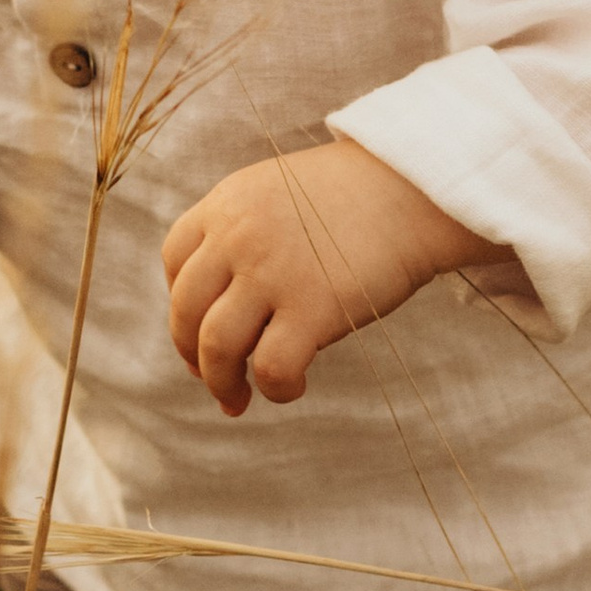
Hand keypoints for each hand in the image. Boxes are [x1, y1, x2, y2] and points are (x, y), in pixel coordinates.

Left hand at [161, 139, 490, 417]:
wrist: (416, 189)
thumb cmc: (355, 196)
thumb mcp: (279, 191)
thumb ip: (243, 231)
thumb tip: (222, 302)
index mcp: (227, 204)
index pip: (175, 261)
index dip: (181, 304)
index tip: (198, 330)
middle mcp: (238, 237)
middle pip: (185, 311)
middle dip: (191, 355)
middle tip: (211, 379)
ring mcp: (271, 272)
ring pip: (216, 348)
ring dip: (220, 383)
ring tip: (236, 400)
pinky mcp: (312, 308)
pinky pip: (271, 369)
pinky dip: (275, 389)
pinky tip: (292, 387)